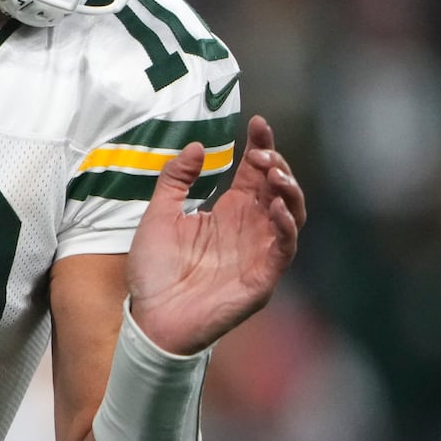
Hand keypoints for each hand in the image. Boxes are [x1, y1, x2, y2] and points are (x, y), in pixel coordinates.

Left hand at [124, 115, 305, 354]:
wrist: (149, 317)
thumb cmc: (155, 270)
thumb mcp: (158, 215)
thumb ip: (175, 180)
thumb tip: (196, 146)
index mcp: (228, 212)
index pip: (254, 173)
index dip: (261, 145)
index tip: (257, 122)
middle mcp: (249, 229)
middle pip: (278, 189)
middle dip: (276, 165)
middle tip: (261, 151)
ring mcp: (258, 253)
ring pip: (291, 215)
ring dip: (289, 192)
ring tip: (274, 173)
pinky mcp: (262, 278)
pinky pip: (284, 249)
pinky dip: (285, 227)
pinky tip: (275, 207)